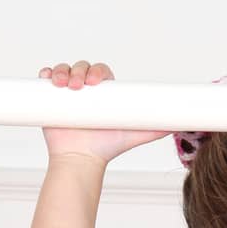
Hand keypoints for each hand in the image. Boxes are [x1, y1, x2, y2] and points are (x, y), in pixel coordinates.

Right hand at [38, 60, 169, 164]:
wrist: (81, 160)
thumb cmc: (106, 148)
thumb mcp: (134, 135)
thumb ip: (155, 129)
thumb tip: (179, 124)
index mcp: (104, 94)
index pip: (101, 72)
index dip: (98, 71)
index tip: (96, 82)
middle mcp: (86, 91)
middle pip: (82, 68)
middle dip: (79, 71)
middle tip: (79, 87)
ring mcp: (68, 93)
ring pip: (65, 70)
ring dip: (63, 71)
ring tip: (64, 86)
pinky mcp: (51, 98)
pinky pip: (47, 79)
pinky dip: (47, 74)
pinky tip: (49, 78)